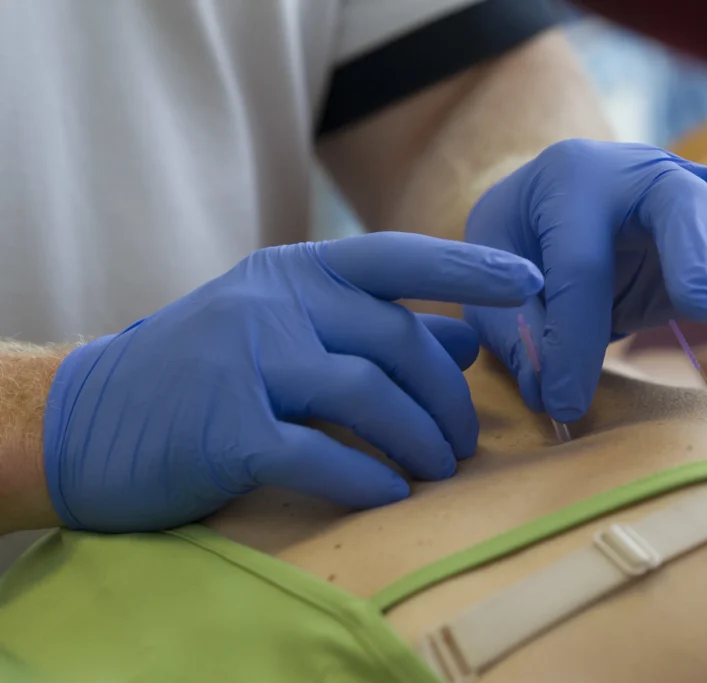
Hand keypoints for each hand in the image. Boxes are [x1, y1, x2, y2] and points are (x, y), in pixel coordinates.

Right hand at [43, 233, 542, 531]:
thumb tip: (468, 343)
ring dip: (420, 440)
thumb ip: (376, 327)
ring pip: (369, 396)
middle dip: (448, 398)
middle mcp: (275, 303)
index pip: (399, 256)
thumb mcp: (289, 327)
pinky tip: (392, 493)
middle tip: (466, 443)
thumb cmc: (209, 370)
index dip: (470, 270)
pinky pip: (321, 454)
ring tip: (439, 469)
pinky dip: (366, 476)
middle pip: (397, 343)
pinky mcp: (227, 430)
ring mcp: (247, 361)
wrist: (91, 416)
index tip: (530, 284)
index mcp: (296, 271)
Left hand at [464, 139, 706, 420]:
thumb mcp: (492, 285)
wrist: (556, 218)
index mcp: (568, 182)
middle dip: (691, 250)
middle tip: (699, 306)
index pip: (575, 261)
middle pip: (675, 195)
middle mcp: (636, 173)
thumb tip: (553, 390)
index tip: (565, 401)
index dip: (571, 335)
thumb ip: (516, 332)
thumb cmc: (520, 253)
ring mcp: (692, 191)